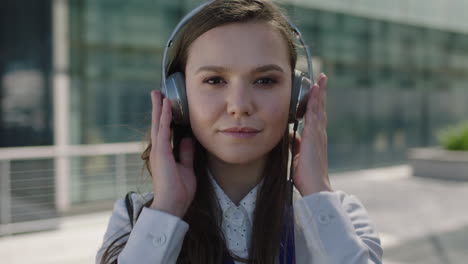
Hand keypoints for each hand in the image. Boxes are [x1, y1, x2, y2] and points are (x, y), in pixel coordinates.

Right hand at [149, 90, 196, 217]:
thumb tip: (188, 139)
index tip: (166, 104)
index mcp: (164, 154)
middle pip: (158, 124)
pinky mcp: (162, 153)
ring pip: (158, 124)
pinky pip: (163, 131)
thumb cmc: (179, 190)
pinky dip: (165, 117)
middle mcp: (159, 150)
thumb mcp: (186, 168)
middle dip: (158, 108)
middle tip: (156, 93)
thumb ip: (185, 153)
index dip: (165, 117)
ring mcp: (159, 151)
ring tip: (157, 94)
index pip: (164, 131)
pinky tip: (167, 105)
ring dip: (159, 108)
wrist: (172, 204)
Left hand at [290, 73, 332, 196]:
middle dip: (321, 93)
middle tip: (322, 78)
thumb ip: (296, 143)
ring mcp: (318, 134)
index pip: (315, 115)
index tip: (316, 90)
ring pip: (319, 109)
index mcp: (314, 138)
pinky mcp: (314, 136)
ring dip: (319, 93)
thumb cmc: (306, 175)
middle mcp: (318, 134)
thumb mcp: (298, 155)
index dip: (316, 102)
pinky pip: (315, 115)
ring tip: (321, 79)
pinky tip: (315, 92)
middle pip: (320, 108)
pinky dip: (315, 102)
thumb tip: (291, 135)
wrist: (314, 186)